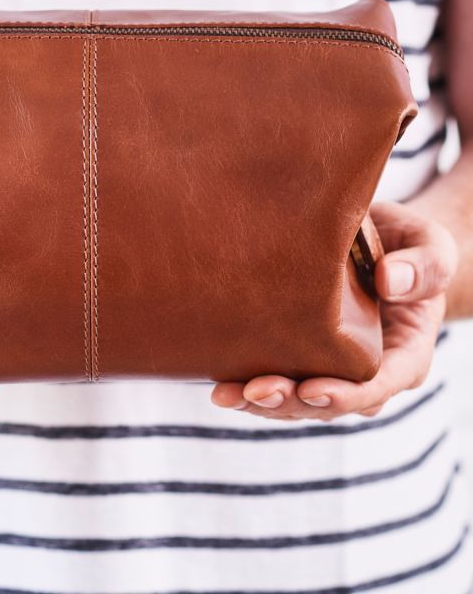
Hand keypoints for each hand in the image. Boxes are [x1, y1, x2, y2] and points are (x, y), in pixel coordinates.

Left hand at [211, 201, 457, 420]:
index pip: (376, 386)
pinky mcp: (301, 354)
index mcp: (404, 355)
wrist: (384, 244)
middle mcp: (366, 371)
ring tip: (224, 394)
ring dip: (259, 401)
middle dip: (288, 403)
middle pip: (327, 402)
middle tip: (253, 392)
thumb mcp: (431, 247)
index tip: (311, 388)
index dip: (343, 394)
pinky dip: (246, 381)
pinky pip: (277, 376)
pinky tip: (216, 378)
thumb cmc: (411, 247)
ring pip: (296, 398)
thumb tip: (390, 281)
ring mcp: (331, 367)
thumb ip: (424, 265)